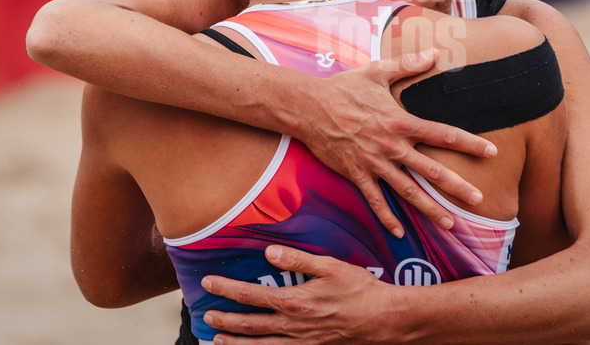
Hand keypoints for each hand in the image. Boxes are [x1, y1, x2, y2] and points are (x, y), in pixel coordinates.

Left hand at [201, 245, 398, 343]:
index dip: (226, 290)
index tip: (208, 284)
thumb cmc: (360, 290)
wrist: (383, 319)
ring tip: (218, 342)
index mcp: (294, 302)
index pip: (250, 295)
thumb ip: (298, 260)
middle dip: (225, 322)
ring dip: (237, 344)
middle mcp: (293, 325)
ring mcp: (302, 342)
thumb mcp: (330, 266)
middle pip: (249, 325)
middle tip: (206, 318)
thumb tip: (269, 253)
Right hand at [306, 49, 495, 236]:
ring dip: (429, 209)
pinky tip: (399, 232)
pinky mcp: (357, 174)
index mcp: (400, 122)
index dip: (469, 143)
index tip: (491, 151)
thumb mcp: (377, 72)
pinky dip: (387, 217)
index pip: (442, 134)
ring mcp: (374, 163)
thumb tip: (434, 53)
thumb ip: (408, 65)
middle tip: (478, 199)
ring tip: (450, 223)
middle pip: (431, 170)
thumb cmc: (344, 87)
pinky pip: (375, 200)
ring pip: (408, 191)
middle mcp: (391, 146)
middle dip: (457, 186)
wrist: (309, 108)